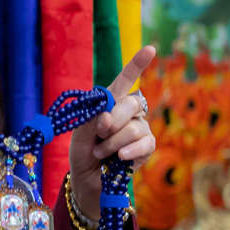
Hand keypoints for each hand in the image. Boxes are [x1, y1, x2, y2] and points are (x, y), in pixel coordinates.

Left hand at [68, 46, 157, 222]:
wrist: (87, 180)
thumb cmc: (83, 152)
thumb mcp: (80, 133)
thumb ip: (92, 120)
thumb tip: (107, 116)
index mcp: (111, 102)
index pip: (126, 80)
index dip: (137, 64)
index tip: (150, 49)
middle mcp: (129, 112)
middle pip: (130, 104)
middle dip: (110, 121)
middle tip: (98, 136)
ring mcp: (140, 129)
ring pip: (134, 127)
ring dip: (112, 142)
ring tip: (101, 153)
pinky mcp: (147, 148)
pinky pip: (144, 143)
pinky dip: (128, 151)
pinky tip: (119, 158)